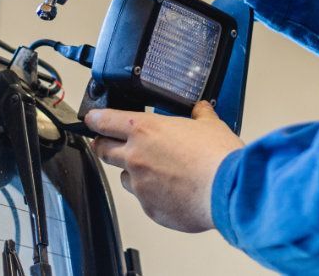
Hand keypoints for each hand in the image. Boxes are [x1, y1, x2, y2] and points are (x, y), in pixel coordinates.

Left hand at [87, 103, 243, 231]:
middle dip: (104, 145)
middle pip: (103, 150)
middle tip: (112, 143)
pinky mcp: (149, 208)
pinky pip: (144, 199)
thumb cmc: (217, 157)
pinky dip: (153, 194)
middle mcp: (135, 157)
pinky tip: (173, 190)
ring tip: (156, 170)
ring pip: (124, 178)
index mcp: (145, 130)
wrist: (226, 190)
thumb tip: (201, 109)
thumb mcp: (210, 124)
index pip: (104, 121)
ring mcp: (140, 186)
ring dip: (132, 172)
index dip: (95, 119)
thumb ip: (200, 115)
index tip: (92, 119)